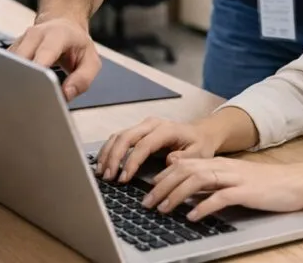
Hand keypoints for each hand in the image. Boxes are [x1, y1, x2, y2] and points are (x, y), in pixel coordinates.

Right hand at [9, 16, 99, 100]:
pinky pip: (5, 66)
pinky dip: (9, 79)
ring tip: (20, 99)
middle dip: (22, 79)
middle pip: (21, 58)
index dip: (39, 69)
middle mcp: (35, 35)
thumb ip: (82, 79)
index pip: (45, 52)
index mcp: (57, 35)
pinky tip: (15, 91)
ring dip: (13, 81)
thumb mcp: (91, 61)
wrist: (63, 26)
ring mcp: (21, 41)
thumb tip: (66, 95)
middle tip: (27, 101)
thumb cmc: (77, 45)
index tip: (37, 87)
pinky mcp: (11, 51)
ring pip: (8, 63)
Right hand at [96, 117, 219, 183]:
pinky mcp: (138, 130)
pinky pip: (119, 137)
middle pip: (126, 136)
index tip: (123, 179)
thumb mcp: (199, 154)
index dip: (131, 162)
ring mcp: (144, 126)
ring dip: (108, 153)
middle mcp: (152, 124)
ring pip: (119, 135)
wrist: (201, 133)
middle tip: (108, 177)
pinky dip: (109, 150)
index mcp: (166, 129)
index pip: (143, 145)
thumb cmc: (200, 145)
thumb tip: (169, 161)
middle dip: (114, 157)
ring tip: (101, 173)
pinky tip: (103, 164)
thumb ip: (185, 158)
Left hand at [141, 157, 302, 221]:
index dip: (164, 176)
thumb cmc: (266, 185)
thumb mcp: (235, 180)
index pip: (184, 165)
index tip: (149, 189)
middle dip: (162, 186)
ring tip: (163, 209)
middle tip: (147, 203)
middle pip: (185, 170)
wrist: (297, 182)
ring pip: (198, 180)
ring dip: (176, 195)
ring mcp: (235, 178)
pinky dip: (203, 206)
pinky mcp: (246, 191)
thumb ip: (213, 182)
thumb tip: (189, 191)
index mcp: (220, 164)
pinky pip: (221, 196)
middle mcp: (224, 167)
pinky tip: (192, 216)